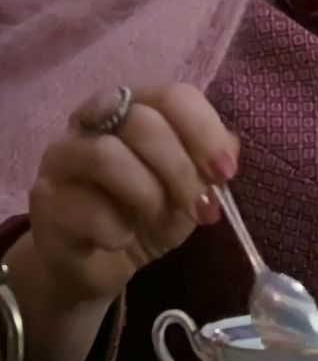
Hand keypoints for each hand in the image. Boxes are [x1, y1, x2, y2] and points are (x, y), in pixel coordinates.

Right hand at [26, 83, 237, 306]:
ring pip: (107, 156)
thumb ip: (209, 164)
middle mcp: (94, 119)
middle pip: (142, 122)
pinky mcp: (43, 198)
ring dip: (147, 195)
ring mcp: (63, 155)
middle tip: (200, 208)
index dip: (204, 131)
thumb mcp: (190, 190)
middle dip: (180, 170)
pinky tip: (120, 240)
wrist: (97, 264)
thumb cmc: (145, 215)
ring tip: (159, 221)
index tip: (225, 173)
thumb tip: (230, 148)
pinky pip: (86, 207)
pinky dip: (117, 230)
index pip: (173, 96)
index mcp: (135, 106)